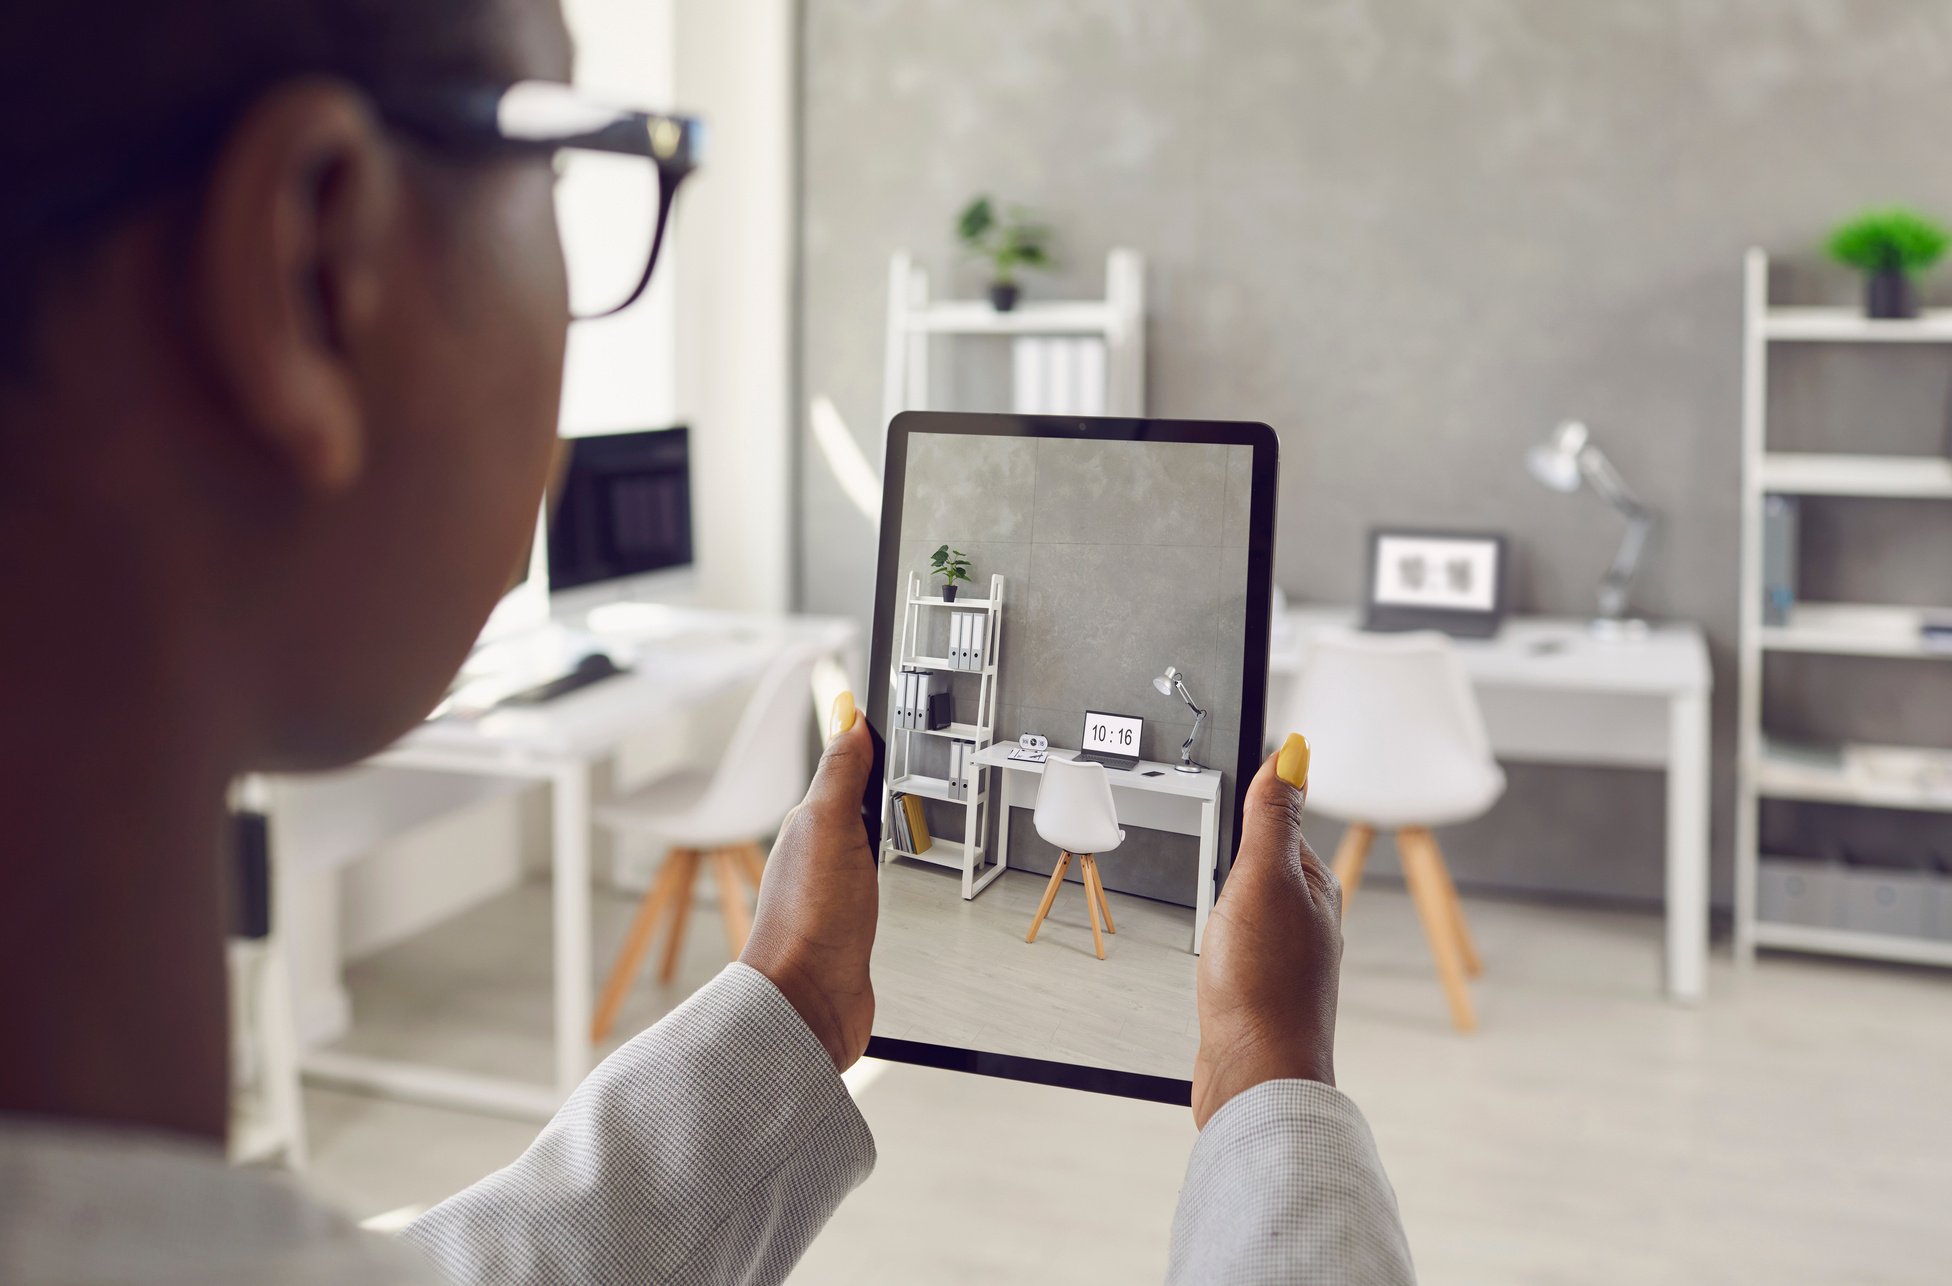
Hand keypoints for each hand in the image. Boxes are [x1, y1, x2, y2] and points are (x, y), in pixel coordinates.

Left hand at [740, 692, 877, 1070]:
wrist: (808, 1004)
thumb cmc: (810, 922)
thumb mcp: (828, 827)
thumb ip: (840, 774)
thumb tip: (847, 716)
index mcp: (810, 828)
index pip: (841, 770)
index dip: (861, 742)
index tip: (877, 707)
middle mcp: (818, 858)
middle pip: (850, 804)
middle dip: (869, 780)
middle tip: (893, 749)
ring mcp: (834, 895)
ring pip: (859, 845)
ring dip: (873, 826)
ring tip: (893, 806)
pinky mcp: (851, 929)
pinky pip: (870, 886)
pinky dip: (881, 872)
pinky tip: (887, 875)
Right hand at [1192, 733, 1341, 1128]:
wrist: (1255, 1076)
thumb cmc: (1262, 983)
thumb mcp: (1262, 879)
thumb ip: (1272, 818)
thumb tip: (1295, 753)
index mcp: (1314, 889)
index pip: (1285, 828)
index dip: (1259, 806)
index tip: (1241, 779)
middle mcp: (1307, 924)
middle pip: (1270, 869)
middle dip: (1244, 852)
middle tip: (1223, 829)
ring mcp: (1285, 963)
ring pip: (1255, 911)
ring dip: (1233, 898)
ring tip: (1216, 886)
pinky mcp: (1259, 996)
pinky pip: (1241, 951)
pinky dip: (1225, 940)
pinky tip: (1214, 951)